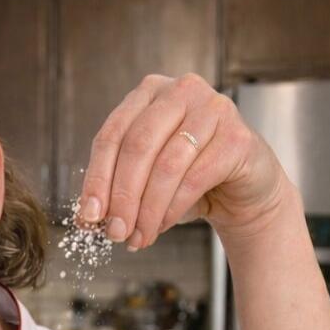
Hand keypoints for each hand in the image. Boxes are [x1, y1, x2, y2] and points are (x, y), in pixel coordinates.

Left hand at [78, 73, 289, 250]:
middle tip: (115, 234)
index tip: (88, 218)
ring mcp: (213, 108)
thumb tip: (87, 219)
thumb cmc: (188, 180)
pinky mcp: (236, 136)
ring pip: (166, 165)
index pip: (112, 134)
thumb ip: (117, 188)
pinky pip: (195, 178)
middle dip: (122, 197)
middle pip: (138, 146)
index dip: (97, 179)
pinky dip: (173, 209)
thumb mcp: (146, 179)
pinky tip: (162, 227)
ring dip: (147, 210)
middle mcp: (181, 91)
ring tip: (137, 238)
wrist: (241, 190)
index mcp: (149, 93)